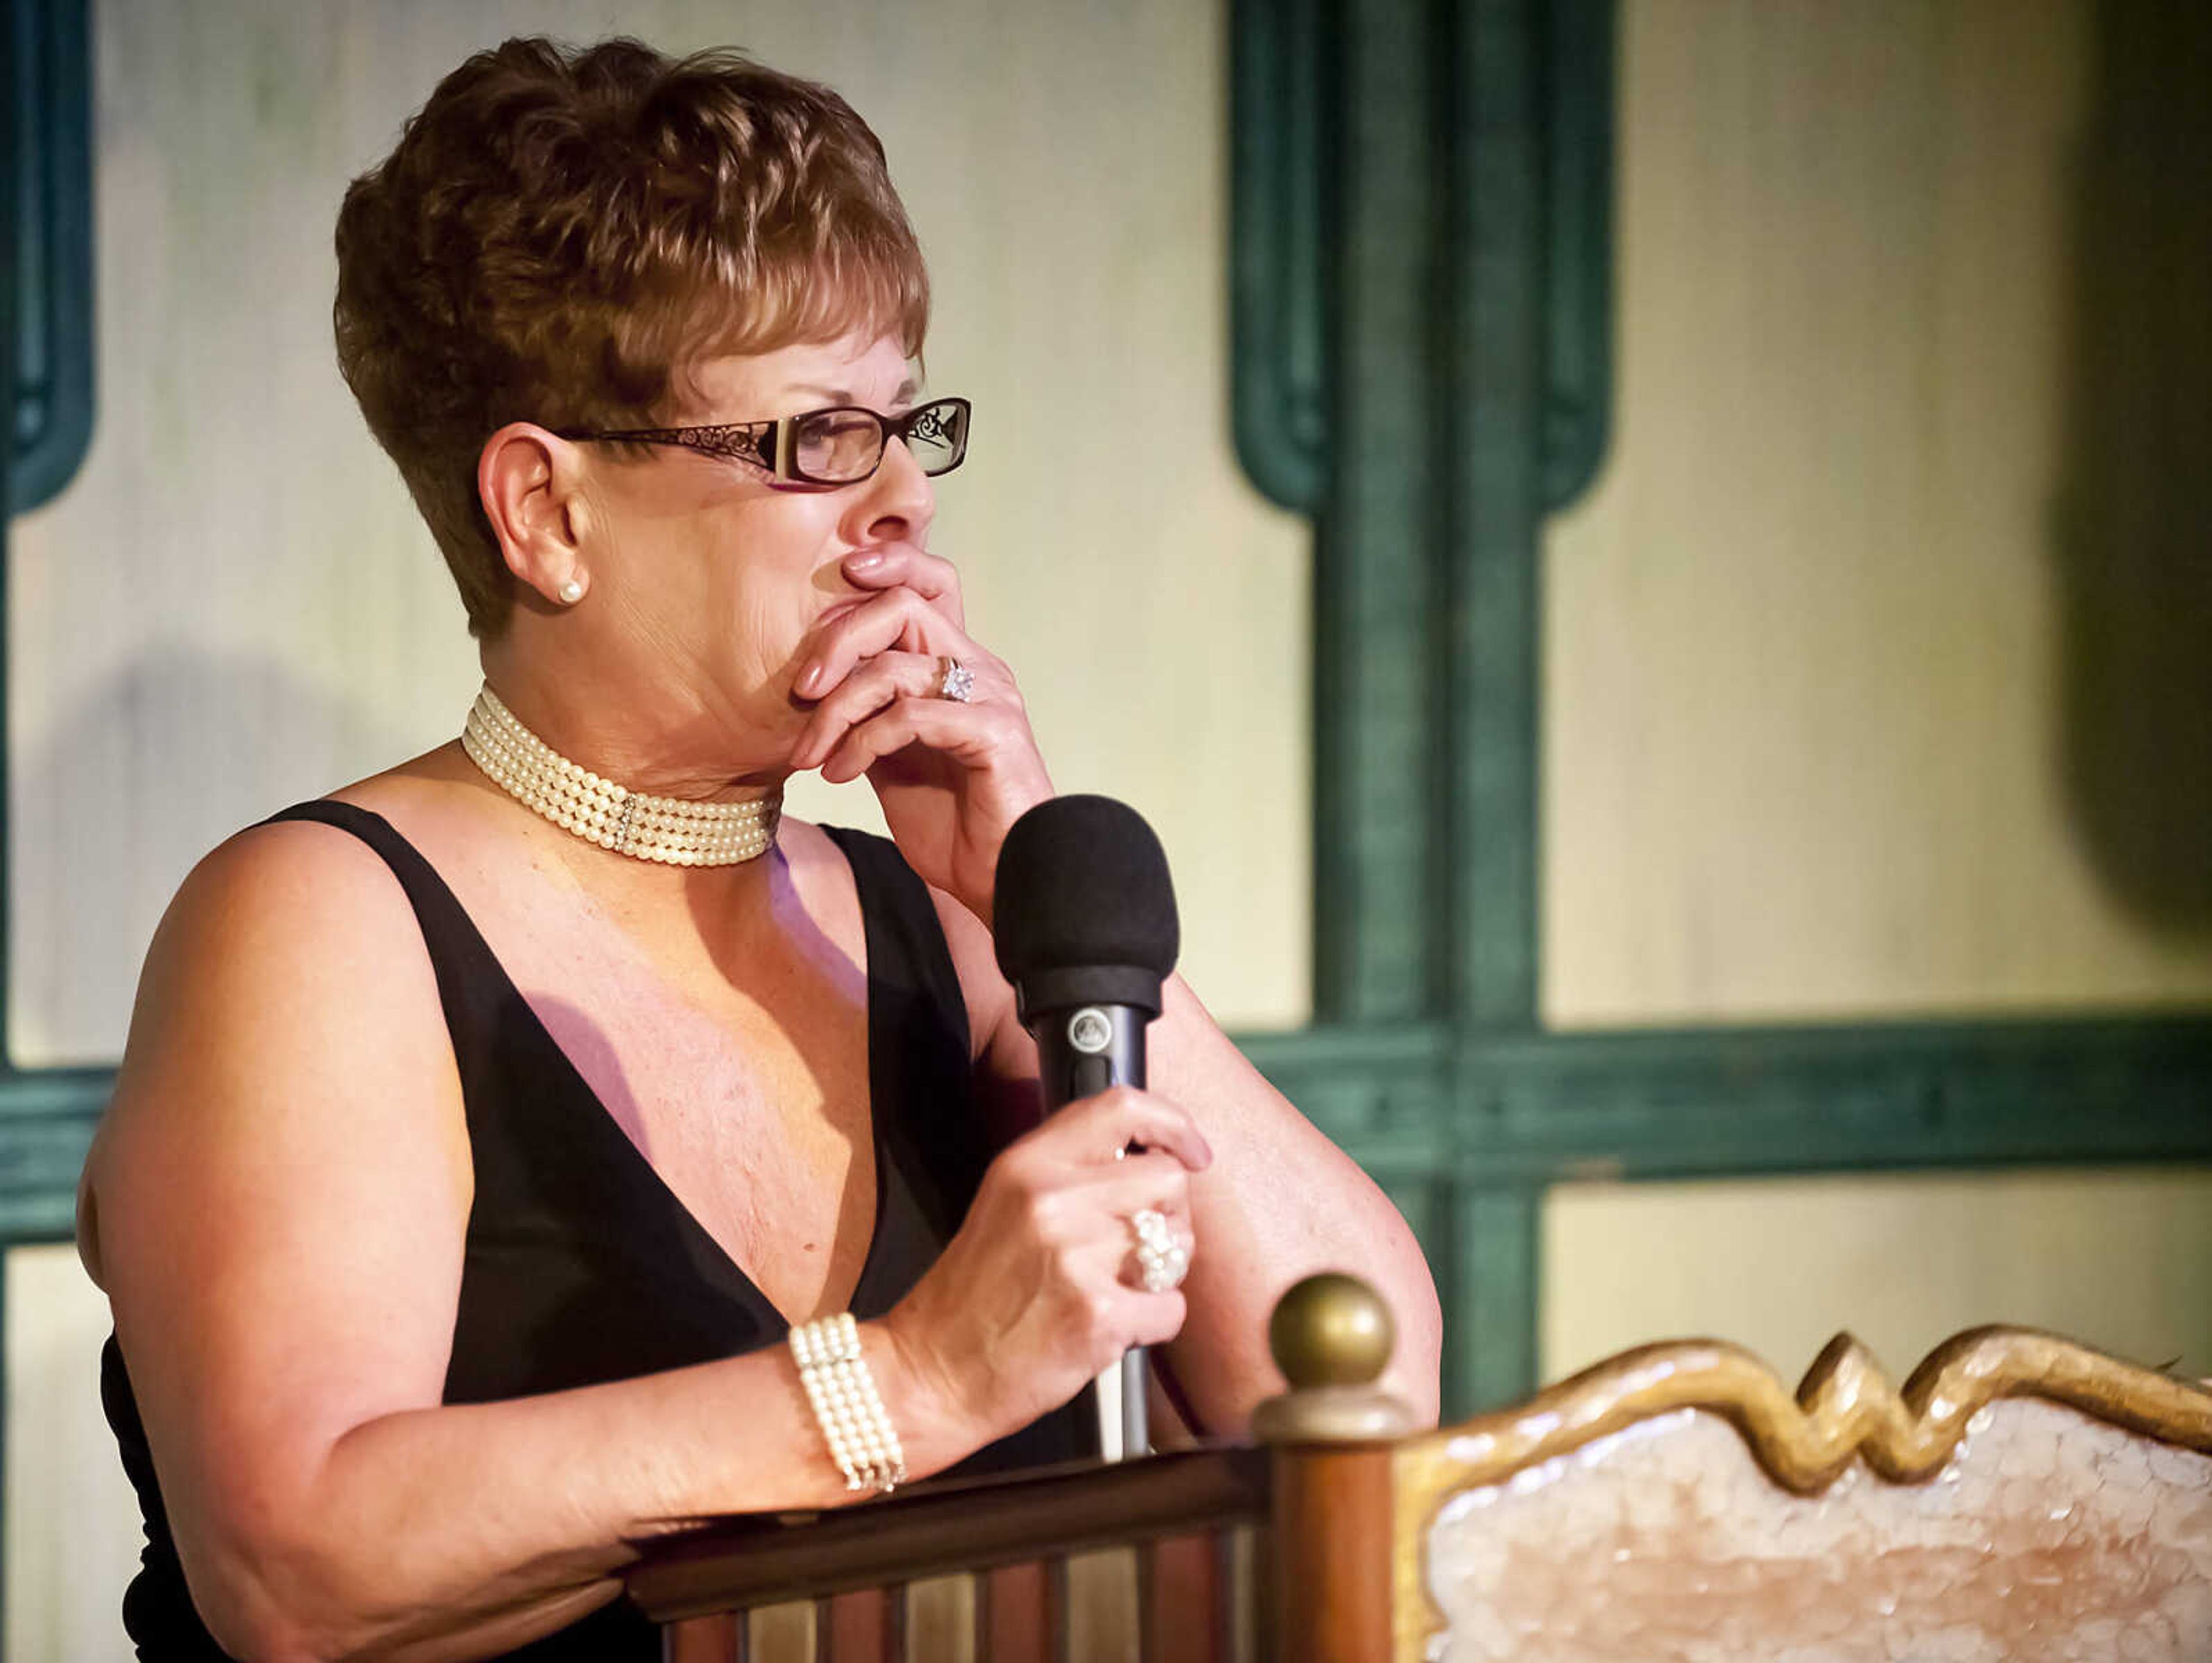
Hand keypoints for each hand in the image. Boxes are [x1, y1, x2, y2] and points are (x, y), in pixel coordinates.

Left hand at [789, 544, 1051, 918]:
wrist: (1008, 882)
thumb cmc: (957, 828)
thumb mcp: (895, 763)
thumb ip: (868, 718)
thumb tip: (815, 695)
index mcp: (959, 666)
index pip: (930, 584)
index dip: (887, 563)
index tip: (838, 577)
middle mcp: (979, 670)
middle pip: (903, 605)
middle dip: (839, 639)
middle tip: (802, 690)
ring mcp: (990, 698)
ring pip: (896, 665)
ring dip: (837, 710)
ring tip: (810, 755)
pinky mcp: (992, 733)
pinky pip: (911, 715)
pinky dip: (863, 742)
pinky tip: (841, 775)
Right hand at [878, 1088, 1209, 1454]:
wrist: (934, 1373)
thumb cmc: (974, 1294)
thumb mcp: (1006, 1203)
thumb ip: (1069, 1172)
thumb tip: (1149, 1158)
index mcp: (1027, 1163)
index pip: (1122, 1107)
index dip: (1173, 1125)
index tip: (1192, 1152)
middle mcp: (1053, 1199)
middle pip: (1167, 1180)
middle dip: (1170, 1215)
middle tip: (1140, 1247)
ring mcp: (1077, 1257)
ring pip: (1177, 1244)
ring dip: (1162, 1272)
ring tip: (1116, 1290)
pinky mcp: (1098, 1315)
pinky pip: (1172, 1308)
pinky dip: (1154, 1324)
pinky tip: (1114, 1328)